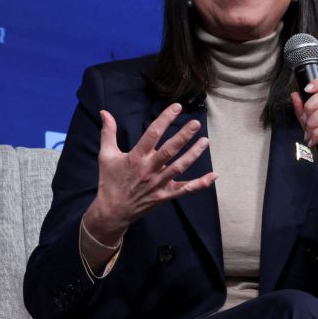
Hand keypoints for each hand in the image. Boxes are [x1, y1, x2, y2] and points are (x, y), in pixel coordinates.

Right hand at [83, 103, 216, 245]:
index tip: (176, 107)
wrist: (113, 211)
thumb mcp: (106, 155)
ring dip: (193, 154)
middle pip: (169, 150)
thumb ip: (108, 132)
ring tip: (205, 141)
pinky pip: (185, 190)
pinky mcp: (165, 195)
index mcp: (136, 158)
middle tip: (195, 123)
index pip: (152, 134)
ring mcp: (158, 183)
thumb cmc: (110, 181)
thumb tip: (104, 112)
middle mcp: (149, 170)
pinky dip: (200, 184)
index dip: (164, 119)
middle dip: (183, 136)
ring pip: (179, 167)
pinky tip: (213, 175)